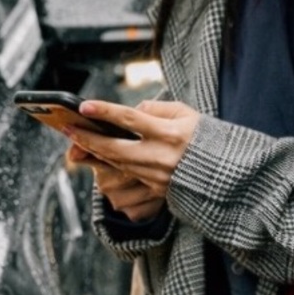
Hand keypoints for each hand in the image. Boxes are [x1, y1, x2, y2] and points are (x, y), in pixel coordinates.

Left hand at [64, 99, 200, 219]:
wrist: (226, 175)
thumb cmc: (206, 139)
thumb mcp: (187, 115)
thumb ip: (158, 109)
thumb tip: (133, 110)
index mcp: (171, 134)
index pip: (131, 119)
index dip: (105, 112)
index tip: (83, 106)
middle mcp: (163, 157)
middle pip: (116, 147)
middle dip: (89, 138)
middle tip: (67, 128)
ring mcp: (159, 175)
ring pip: (118, 163)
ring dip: (94, 151)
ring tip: (76, 140)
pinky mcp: (158, 188)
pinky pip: (129, 175)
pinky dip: (110, 164)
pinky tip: (98, 155)